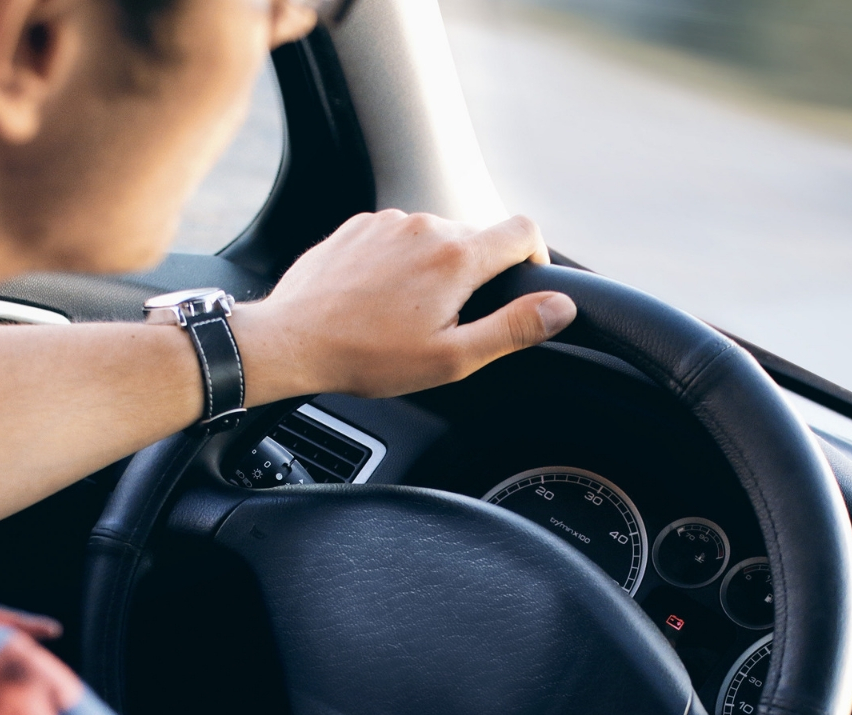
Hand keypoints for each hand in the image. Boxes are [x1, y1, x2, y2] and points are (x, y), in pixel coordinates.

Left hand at [233, 210, 577, 400]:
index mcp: (457, 256)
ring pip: (435, 237)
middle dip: (476, 274)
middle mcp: (426, 226)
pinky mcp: (359, 225)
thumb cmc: (368, 356)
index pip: (524, 231)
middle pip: (477, 237)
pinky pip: (397, 236)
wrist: (290, 340)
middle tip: (450, 321)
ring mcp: (388, 221)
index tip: (523, 285)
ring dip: (435, 268)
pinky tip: (379, 298)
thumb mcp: (451, 357)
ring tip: (407, 313)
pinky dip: (400, 261)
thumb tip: (560, 307)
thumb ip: (513, 328)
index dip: (535, 257)